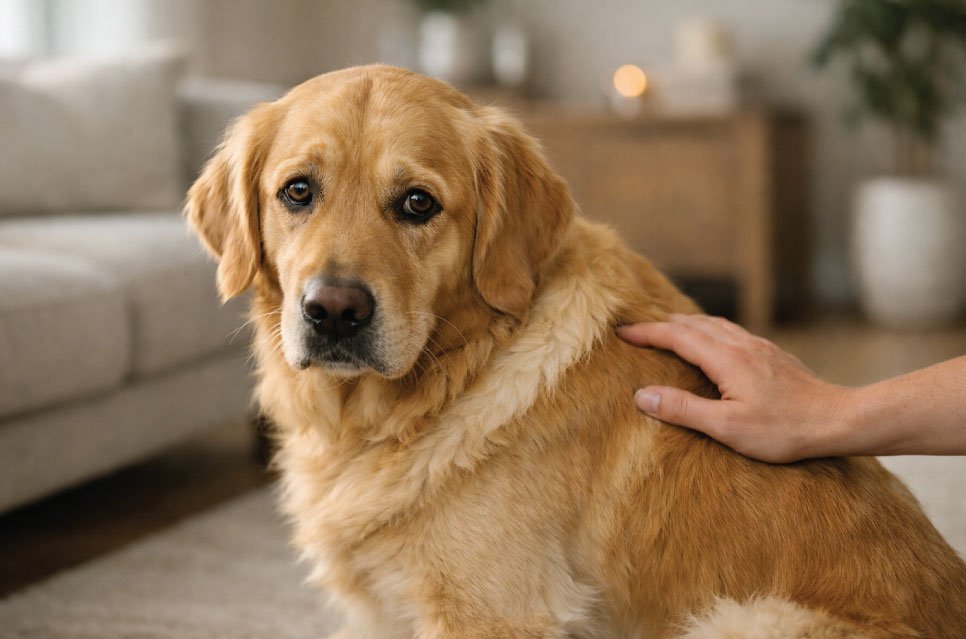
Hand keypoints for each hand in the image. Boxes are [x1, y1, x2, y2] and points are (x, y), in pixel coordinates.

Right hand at [617, 314, 849, 462]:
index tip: (621, 332)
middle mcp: (741, 344)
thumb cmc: (784, 429)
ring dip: (685, 324)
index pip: (676, 336)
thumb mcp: (727, 428)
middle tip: (637, 329)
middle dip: (661, 324)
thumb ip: (683, 409)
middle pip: (693, 323)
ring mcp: (759, 347)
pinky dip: (709, 330)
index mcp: (725, 358)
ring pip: (714, 324)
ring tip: (668, 329)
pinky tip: (713, 342)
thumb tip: (642, 396)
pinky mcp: (771, 354)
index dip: (646, 332)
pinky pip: (731, 331)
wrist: (839, 420)